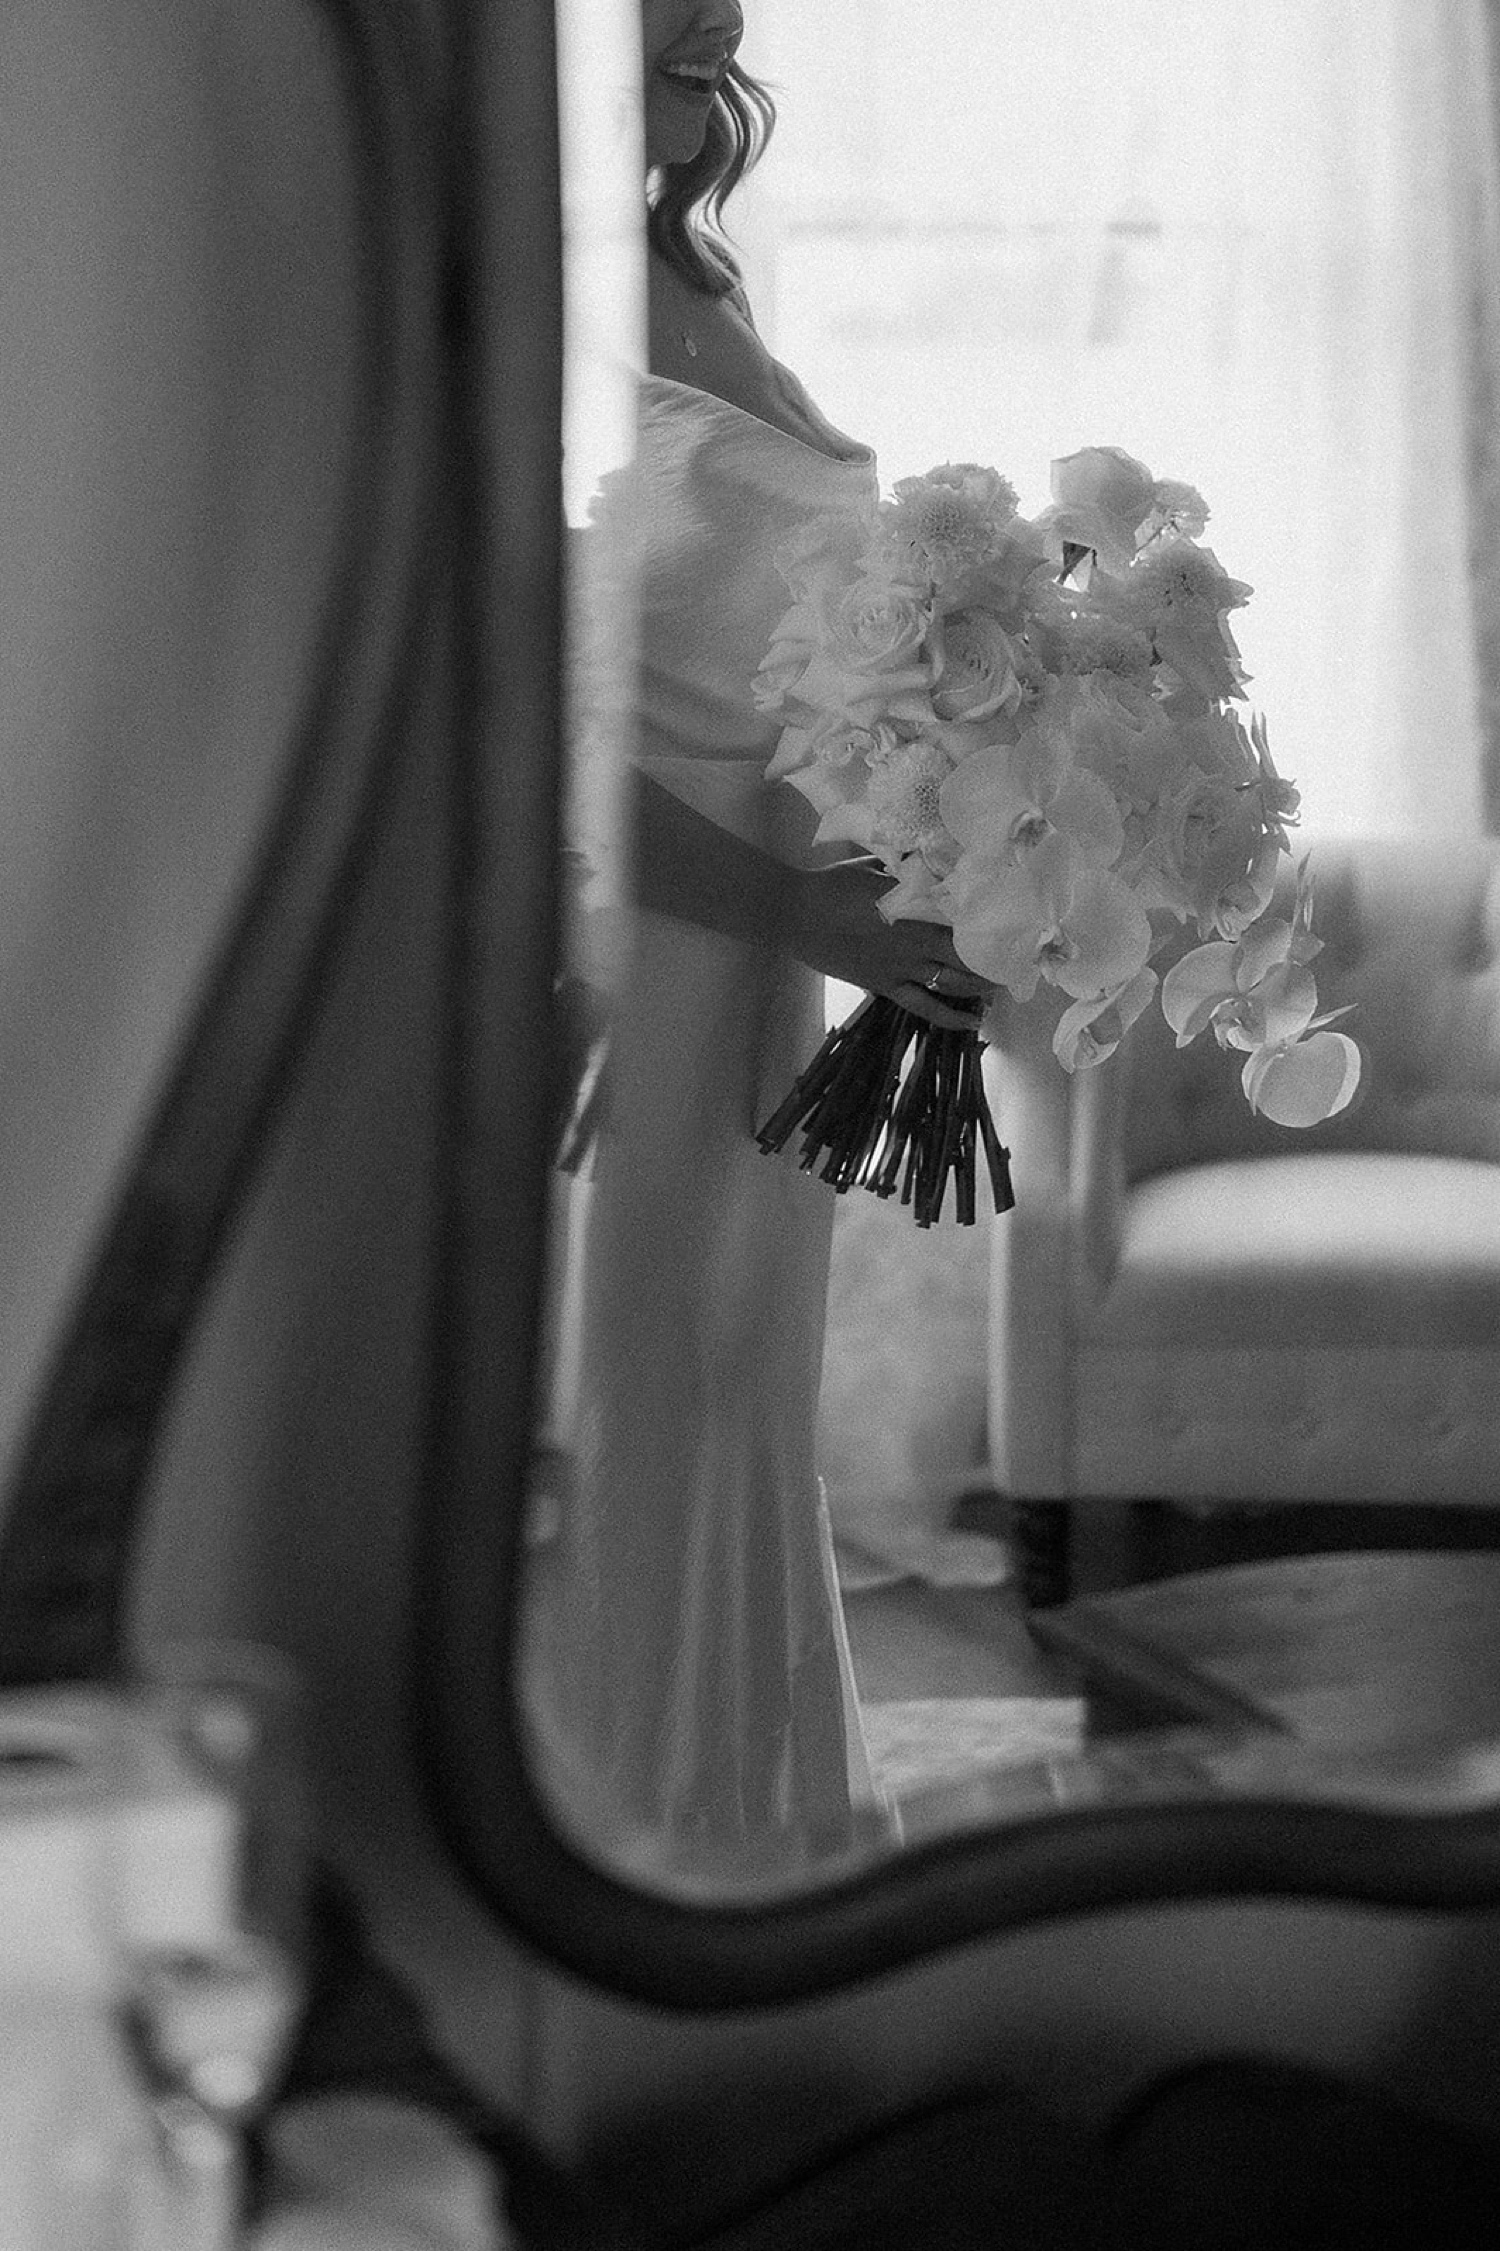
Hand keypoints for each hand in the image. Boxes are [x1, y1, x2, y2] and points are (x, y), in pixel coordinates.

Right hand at [783, 861, 995, 1030]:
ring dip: (980, 988)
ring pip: (953, 984)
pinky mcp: (885, 986)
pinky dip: (950, 1016)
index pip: (966, 922)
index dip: (993, 927)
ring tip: (999, 988)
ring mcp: (901, 969)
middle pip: (967, 957)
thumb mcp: (876, 867)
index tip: (1015, 925)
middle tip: (1013, 961)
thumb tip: (932, 862)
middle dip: (993, 962)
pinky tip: (971, 1022)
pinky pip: (925, 1007)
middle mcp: (915, 942)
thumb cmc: (832, 884)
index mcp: (915, 909)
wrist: (794, 914)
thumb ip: (907, 871)